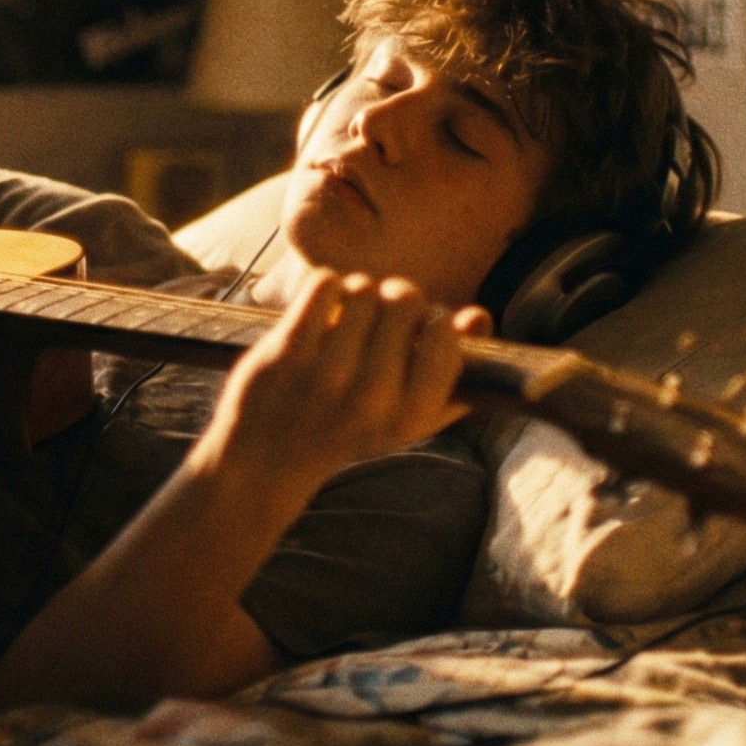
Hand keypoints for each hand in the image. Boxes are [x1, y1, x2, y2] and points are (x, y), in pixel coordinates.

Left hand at [198, 271, 482, 490]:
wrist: (267, 460)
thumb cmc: (349, 429)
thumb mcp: (406, 417)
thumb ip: (450, 373)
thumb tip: (478, 317)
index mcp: (410, 416)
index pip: (446, 336)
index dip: (435, 321)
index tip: (418, 330)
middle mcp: (372, 398)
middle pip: (406, 299)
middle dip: (395, 298)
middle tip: (380, 315)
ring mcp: (327, 374)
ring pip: (362, 287)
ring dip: (357, 291)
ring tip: (349, 314)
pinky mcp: (287, 353)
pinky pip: (324, 285)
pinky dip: (325, 286)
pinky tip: (322, 307)